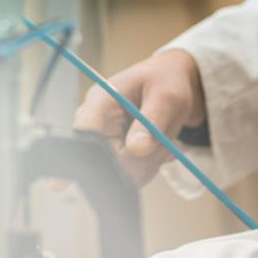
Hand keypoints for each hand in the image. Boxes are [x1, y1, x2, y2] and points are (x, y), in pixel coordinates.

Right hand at [72, 49, 205, 184]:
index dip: (93, 156)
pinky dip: (149, 166)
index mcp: (100, 101)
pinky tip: (158, 148)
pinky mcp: (114, 155)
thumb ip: (153, 120)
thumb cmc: (166, 82)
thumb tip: (137, 148)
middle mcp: (95, 124)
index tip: (123, 167)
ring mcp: (103, 142)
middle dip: (140, 160)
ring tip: (162, 141)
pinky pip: (130, 175)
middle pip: (107, 161)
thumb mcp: (166, 96)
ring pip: (122, 173)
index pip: (85, 134)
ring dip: (148, 163)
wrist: (171, 85)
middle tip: (163, 145)